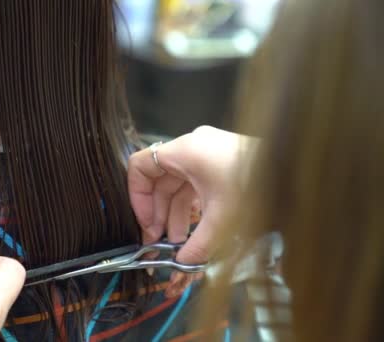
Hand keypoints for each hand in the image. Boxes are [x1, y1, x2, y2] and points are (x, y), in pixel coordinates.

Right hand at [128, 126, 257, 296]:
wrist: (299, 170)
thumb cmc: (259, 186)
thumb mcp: (224, 219)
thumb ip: (198, 245)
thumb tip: (181, 267)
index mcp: (185, 151)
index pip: (140, 166)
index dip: (137, 197)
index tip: (146, 224)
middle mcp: (192, 148)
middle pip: (159, 182)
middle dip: (158, 215)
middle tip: (158, 243)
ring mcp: (207, 154)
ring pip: (177, 187)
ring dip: (175, 216)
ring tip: (178, 245)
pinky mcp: (220, 163)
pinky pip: (194, 186)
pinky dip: (191, 208)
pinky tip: (193, 232)